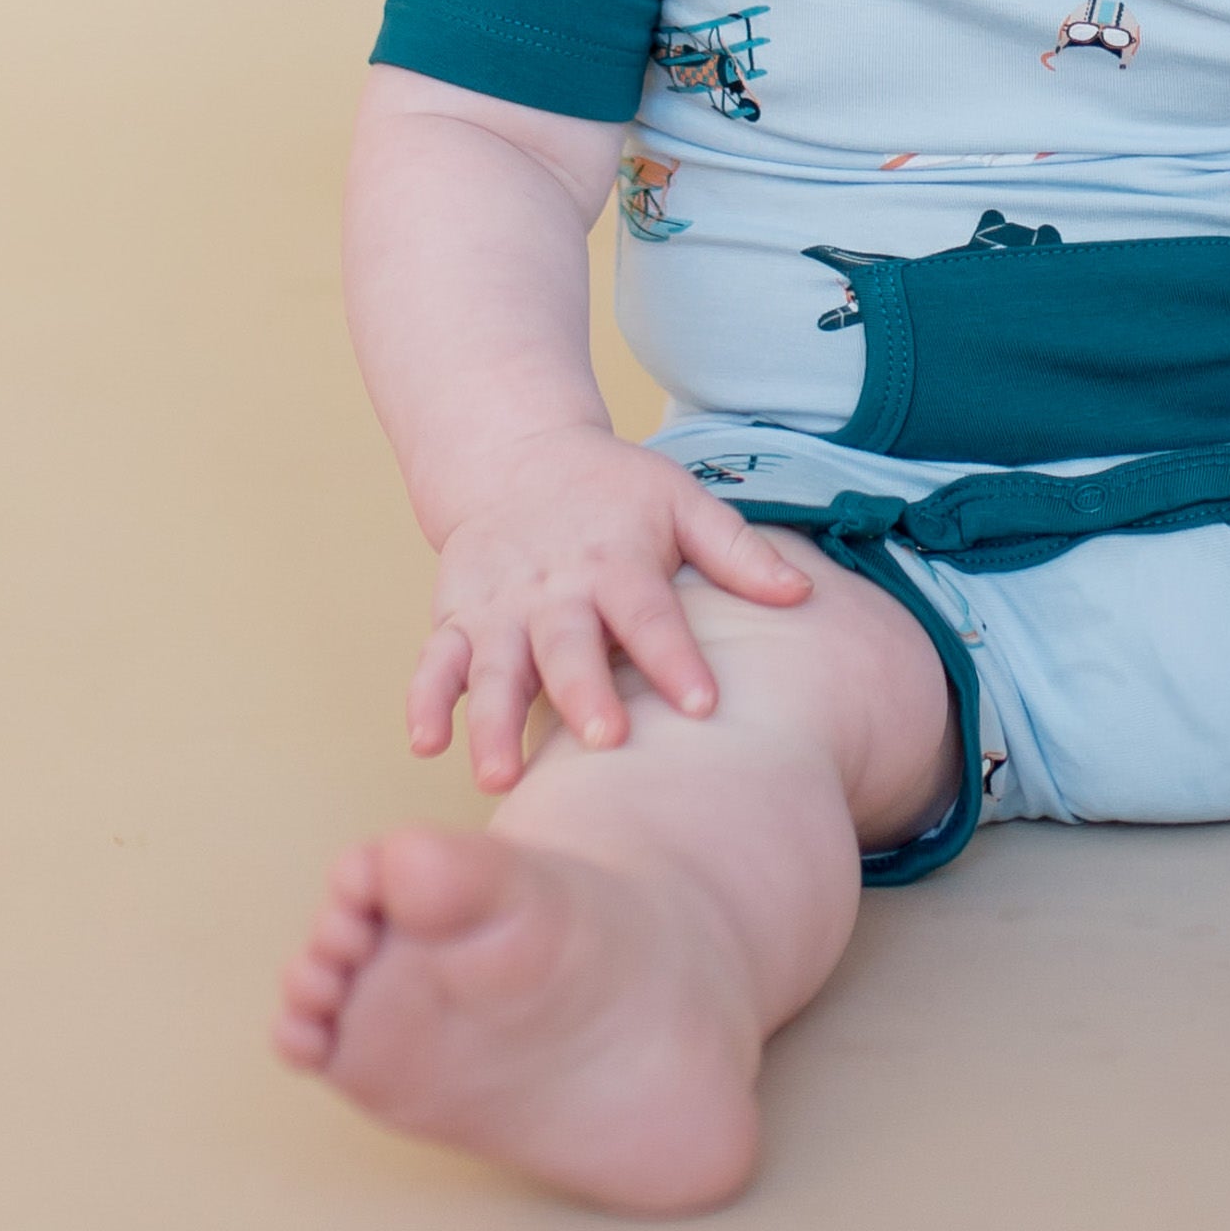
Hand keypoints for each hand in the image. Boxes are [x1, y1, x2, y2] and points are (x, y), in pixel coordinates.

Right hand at [406, 426, 811, 789]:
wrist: (518, 456)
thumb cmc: (616, 493)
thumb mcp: (683, 502)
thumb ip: (738, 553)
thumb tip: (804, 595)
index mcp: (618, 560)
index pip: (650, 614)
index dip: (675, 658)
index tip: (703, 705)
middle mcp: (555, 587)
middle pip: (567, 646)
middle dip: (583, 694)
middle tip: (604, 742)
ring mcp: (499, 606)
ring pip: (492, 666)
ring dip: (492, 720)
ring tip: (501, 775)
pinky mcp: (454, 617)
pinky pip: (434, 662)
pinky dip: (425, 701)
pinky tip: (426, 744)